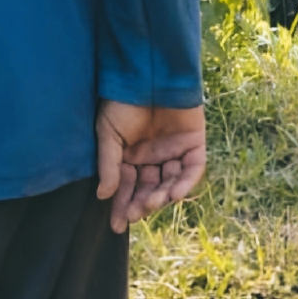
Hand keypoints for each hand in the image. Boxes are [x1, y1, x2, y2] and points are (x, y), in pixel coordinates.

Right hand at [96, 101, 206, 234]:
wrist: (148, 73)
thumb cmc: (122, 101)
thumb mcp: (108, 134)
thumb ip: (109, 165)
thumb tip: (103, 196)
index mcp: (130, 156)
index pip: (127, 188)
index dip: (122, 206)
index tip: (117, 225)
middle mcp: (153, 156)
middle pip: (149, 189)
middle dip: (142, 203)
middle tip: (135, 214)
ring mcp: (174, 150)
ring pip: (170, 182)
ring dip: (162, 195)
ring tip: (153, 201)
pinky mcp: (194, 142)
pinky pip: (193, 168)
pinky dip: (185, 182)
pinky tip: (173, 193)